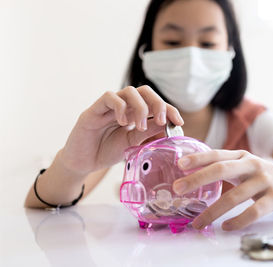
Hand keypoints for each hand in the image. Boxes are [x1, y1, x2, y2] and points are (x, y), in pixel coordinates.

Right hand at [60, 85, 182, 174]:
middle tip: (163, 121)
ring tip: (140, 126)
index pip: (156, 104)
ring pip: (129, 91)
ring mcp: (109, 106)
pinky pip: (109, 97)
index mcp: (135, 113)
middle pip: (145, 91)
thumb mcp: (133, 144)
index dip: (169, 109)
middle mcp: (124, 106)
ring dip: (141, 107)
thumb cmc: (108, 151)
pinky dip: (120, 107)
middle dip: (158, 104)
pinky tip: (123, 123)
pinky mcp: (94, 110)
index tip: (179, 122)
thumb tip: (168, 124)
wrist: (84, 162)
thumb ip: (148, 133)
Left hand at [172, 150, 272, 230]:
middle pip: (222, 169)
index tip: (179, 165)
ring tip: (198, 222)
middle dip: (198, 179)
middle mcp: (252, 165)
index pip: (217, 154)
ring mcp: (265, 180)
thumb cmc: (264, 174)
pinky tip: (227, 227)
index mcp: (242, 156)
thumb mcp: (246, 164)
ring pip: (235, 196)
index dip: (198, 158)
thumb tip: (193, 172)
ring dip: (213, 211)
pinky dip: (239, 220)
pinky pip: (255, 211)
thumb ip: (225, 166)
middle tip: (178, 188)